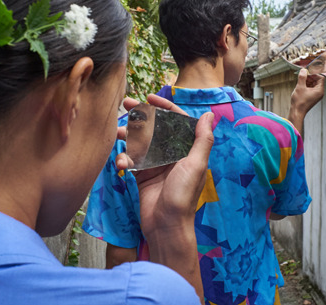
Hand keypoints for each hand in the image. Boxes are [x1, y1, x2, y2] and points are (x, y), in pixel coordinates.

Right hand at [113, 94, 212, 300]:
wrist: (166, 227)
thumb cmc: (183, 197)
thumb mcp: (195, 165)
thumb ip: (202, 140)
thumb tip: (209, 115)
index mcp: (187, 150)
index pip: (176, 121)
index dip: (164, 107)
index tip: (149, 97)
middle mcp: (172, 154)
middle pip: (156, 127)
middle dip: (141, 116)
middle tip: (125, 104)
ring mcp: (156, 164)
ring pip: (141, 141)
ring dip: (128, 135)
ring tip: (116, 132)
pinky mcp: (143, 175)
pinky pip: (132, 159)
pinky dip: (124, 158)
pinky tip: (121, 162)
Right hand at [288, 68, 324, 133]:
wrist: (297, 112)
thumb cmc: (300, 102)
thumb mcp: (300, 87)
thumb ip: (302, 77)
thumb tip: (303, 70)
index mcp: (319, 90)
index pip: (320, 78)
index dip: (314, 74)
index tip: (307, 72)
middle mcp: (319, 93)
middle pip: (317, 81)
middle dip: (310, 77)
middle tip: (303, 76)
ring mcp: (316, 96)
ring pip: (313, 85)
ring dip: (307, 81)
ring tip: (300, 81)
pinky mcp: (312, 97)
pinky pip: (311, 89)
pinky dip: (306, 86)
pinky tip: (300, 86)